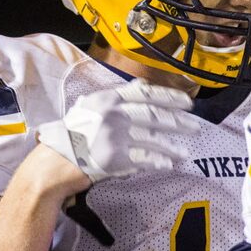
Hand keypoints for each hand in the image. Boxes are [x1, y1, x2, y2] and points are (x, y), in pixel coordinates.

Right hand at [36, 79, 199, 186]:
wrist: (55, 162)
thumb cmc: (74, 134)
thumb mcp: (91, 107)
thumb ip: (117, 95)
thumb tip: (141, 85)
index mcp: (108, 99)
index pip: (145, 94)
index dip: (169, 96)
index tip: (188, 102)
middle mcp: (112, 114)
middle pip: (153, 115)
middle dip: (178, 122)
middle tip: (195, 128)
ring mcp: (114, 135)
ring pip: (151, 139)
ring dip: (171, 147)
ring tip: (184, 154)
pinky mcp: (114, 157)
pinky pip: (143, 158)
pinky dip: (157, 162)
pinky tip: (168, 165)